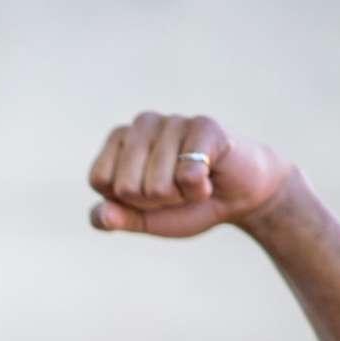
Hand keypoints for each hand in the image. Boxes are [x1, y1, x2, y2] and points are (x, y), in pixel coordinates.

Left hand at [86, 112, 291, 238]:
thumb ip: (115, 219)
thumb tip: (102, 214)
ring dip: (179, 196)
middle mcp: (142, 124)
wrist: (238, 198)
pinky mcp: (204, 126)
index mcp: (118, 141)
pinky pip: (187, 176)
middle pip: (126, 186)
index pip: (101, 181)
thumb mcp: (143, 219)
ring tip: (194, 182)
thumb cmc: (185, 203)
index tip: (149, 194)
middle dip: (154, 201)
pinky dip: (198, 191)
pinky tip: (209, 177)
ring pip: (156, 185)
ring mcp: (173, 121)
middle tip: (176, 188)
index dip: (127, 201)